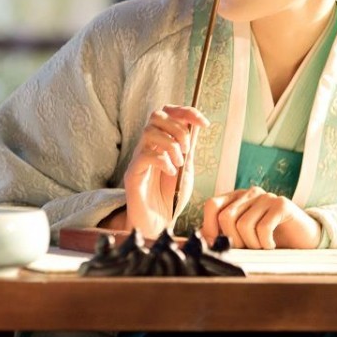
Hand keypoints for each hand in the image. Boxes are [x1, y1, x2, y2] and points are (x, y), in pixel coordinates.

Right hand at [123, 105, 208, 237]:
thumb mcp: (186, 169)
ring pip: (149, 131)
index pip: (168, 112)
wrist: (158, 225)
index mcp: (160, 142)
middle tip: (187, 150)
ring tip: (179, 164)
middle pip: (156, 115)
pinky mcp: (132, 174)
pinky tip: (171, 173)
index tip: (204, 123)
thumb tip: (197, 124)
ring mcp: (138, 158)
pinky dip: (163, 161)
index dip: (186, 112)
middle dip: (178, 128)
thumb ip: (189, 148)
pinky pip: (145, 155)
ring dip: (171, 145)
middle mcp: (147, 146)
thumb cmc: (170, 198)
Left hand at [201, 186, 322, 249]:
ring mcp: (266, 197)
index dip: (211, 227)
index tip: (221, 244)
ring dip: (252, 244)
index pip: (212, 205)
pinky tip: (272, 245)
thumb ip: (221, 236)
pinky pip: (263, 227)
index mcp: (236, 198)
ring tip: (263, 247)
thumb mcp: (242, 237)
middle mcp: (250, 193)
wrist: (303, 239)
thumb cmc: (270, 238)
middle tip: (249, 248)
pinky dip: (265, 243)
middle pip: (226, 217)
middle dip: (235, 240)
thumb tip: (200, 241)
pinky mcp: (282, 204)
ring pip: (243, 224)